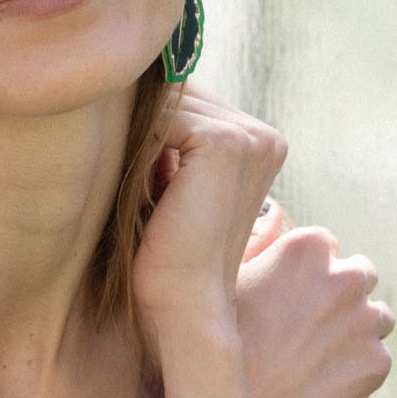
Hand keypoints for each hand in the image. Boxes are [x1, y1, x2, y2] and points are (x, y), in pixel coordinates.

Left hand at [132, 86, 287, 340]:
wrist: (184, 306)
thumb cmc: (169, 255)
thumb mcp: (172, 184)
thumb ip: (168, 139)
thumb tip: (132, 91)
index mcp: (260, 144)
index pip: (190, 103)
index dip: (152, 130)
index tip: (143, 180)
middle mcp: (264, 135)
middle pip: (181, 96)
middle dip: (146, 129)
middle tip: (140, 189)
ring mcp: (250, 137)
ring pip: (167, 106)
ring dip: (140, 142)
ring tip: (143, 195)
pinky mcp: (225, 143)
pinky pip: (160, 118)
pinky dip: (138, 150)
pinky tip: (143, 194)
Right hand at [236, 224, 394, 397]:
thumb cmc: (220, 346)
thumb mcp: (227, 282)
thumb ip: (260, 245)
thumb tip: (277, 217)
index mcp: (307, 249)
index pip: (327, 246)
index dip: (306, 273)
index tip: (288, 297)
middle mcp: (345, 278)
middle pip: (359, 275)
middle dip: (340, 294)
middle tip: (307, 326)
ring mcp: (366, 321)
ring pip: (375, 316)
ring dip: (354, 329)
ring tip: (315, 356)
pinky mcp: (378, 362)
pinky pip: (376, 356)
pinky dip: (356, 366)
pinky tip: (321, 379)